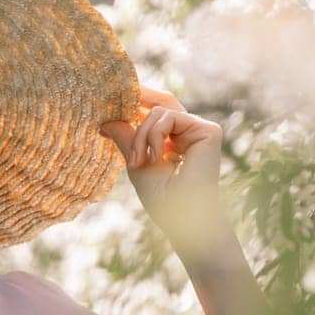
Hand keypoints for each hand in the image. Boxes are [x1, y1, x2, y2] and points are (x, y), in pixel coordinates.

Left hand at [99, 85, 225, 255]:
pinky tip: (154, 157)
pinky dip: (153, 134)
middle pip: (162, 103)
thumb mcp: (136, 164)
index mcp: (174, 141)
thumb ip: (126, 139)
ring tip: (137, 162)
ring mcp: (199, 130)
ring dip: (140, 135)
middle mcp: (188, 133)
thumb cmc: (162, 200)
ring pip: (159, 111)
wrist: (182, 218)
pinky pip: (169, 117)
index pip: (156, 115)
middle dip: (139, 96)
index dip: (139, 103)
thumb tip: (106, 122)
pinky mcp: (208, 131)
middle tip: (114, 99)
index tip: (112, 101)